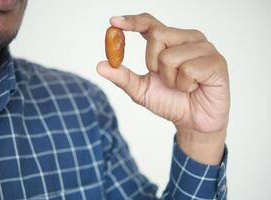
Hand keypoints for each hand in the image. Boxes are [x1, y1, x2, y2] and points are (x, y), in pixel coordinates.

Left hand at [97, 13, 229, 164]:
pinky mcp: (217, 62)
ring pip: (171, 55)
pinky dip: (185, 86)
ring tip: (183, 86)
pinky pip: (188, 70)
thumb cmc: (170, 102)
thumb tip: (100, 65)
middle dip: (153, 64)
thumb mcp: (141, 90)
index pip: (150, 23)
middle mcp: (187, 38)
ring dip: (171, 79)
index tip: (113, 22)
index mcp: (170, 41)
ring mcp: (204, 48)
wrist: (193, 122)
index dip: (132, 21)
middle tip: (167, 79)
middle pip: (157, 35)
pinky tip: (194, 88)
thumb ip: (122, 77)